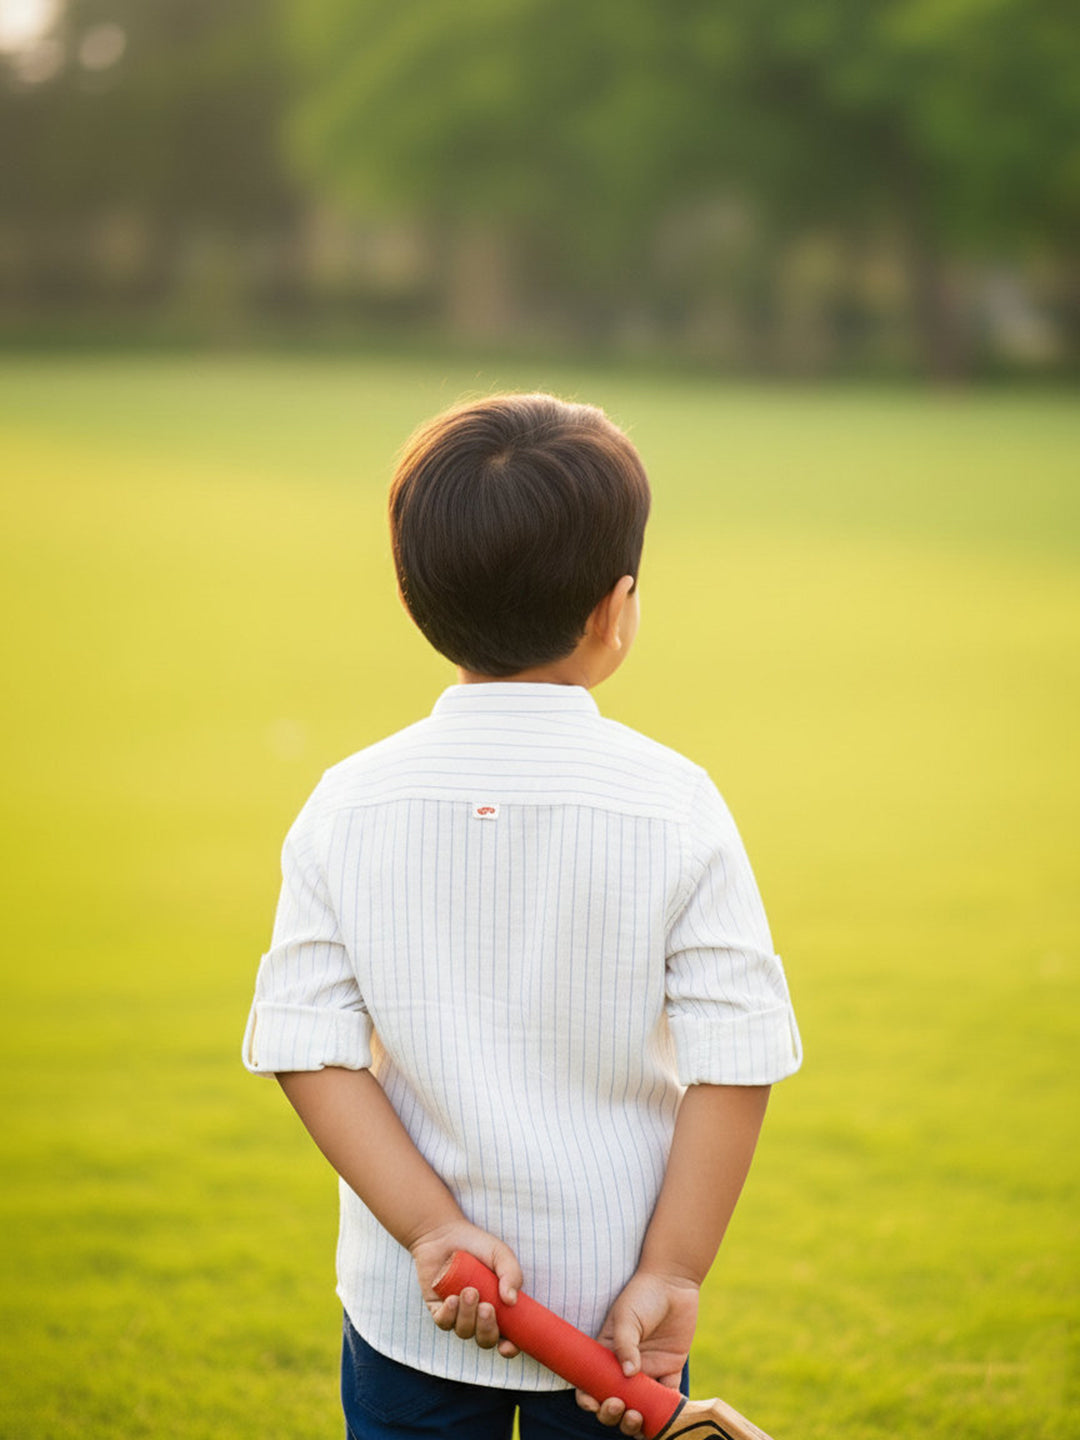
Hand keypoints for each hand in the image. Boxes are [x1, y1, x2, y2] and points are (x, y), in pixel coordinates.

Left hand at [410, 1220, 523, 1358]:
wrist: (445, 1233)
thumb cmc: (477, 1245)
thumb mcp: (501, 1255)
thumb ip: (512, 1274)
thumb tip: (511, 1301)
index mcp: (498, 1308)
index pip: (507, 1338)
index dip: (509, 1348)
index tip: (508, 1345)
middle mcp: (478, 1317)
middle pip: (484, 1340)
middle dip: (486, 1329)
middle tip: (487, 1307)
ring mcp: (457, 1315)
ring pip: (463, 1332)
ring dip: (467, 1315)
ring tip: (468, 1291)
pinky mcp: (437, 1309)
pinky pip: (443, 1322)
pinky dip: (449, 1314)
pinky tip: (451, 1298)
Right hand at [575, 1269, 699, 1434]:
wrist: (673, 1283)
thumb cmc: (642, 1295)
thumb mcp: (626, 1315)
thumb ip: (625, 1344)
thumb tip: (629, 1375)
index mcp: (606, 1356)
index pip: (591, 1385)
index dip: (589, 1400)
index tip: (594, 1404)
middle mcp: (624, 1370)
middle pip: (614, 1404)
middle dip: (613, 1414)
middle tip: (619, 1406)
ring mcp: (647, 1372)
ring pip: (639, 1408)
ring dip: (636, 1421)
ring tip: (638, 1416)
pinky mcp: (670, 1371)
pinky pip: (669, 1400)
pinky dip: (668, 1413)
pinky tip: (667, 1416)